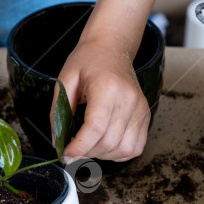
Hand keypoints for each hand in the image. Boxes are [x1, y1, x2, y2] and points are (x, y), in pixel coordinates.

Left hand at [55, 37, 149, 161]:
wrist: (111, 48)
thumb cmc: (88, 60)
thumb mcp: (65, 80)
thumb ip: (58, 111)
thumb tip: (57, 141)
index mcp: (107, 87)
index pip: (95, 128)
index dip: (78, 147)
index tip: (65, 154)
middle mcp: (128, 99)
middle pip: (108, 142)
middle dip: (86, 152)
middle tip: (73, 148)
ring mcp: (140, 108)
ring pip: (123, 149)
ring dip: (102, 155)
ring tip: (89, 144)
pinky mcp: (145, 115)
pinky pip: (135, 147)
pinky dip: (118, 153)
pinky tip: (105, 143)